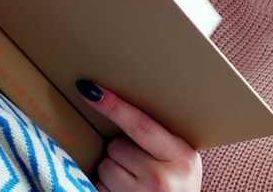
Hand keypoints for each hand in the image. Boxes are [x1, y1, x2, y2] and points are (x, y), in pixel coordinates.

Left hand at [76, 80, 201, 191]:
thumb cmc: (178, 183)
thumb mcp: (181, 157)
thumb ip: (159, 137)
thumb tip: (115, 101)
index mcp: (181, 156)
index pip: (141, 125)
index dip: (114, 107)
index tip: (91, 90)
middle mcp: (161, 178)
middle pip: (117, 146)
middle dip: (120, 150)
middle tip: (139, 163)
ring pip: (105, 166)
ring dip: (112, 170)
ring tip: (133, 180)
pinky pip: (98, 186)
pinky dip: (105, 187)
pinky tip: (124, 191)